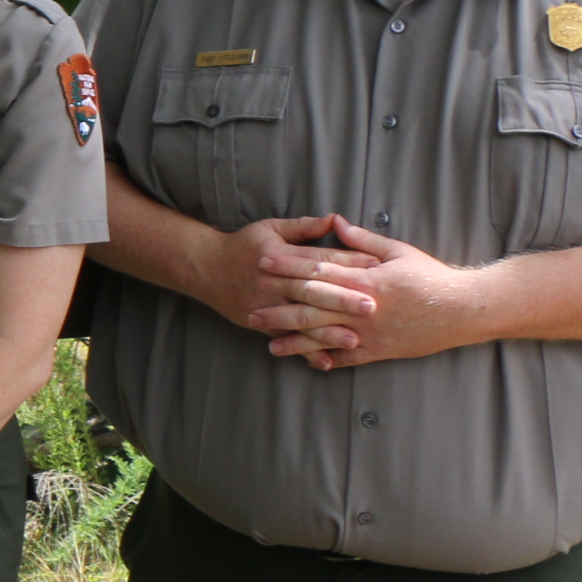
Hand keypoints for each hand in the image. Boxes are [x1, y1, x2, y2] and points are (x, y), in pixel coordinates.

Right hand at [186, 214, 380, 332]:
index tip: (376, 268)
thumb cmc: (243, 246)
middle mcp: (273, 281)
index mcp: (280, 255)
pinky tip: (326, 361)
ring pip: (300, 318)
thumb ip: (304, 227)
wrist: (205, 267)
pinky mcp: (262, 323)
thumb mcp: (271, 228)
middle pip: (312, 290)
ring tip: (353, 339)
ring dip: (327, 331)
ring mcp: (267, 304)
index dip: (348, 262)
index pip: (320, 259)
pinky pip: (286, 339)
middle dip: (342, 299)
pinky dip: (305, 351)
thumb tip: (336, 219)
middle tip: (371, 306)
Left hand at [257, 218, 493, 367]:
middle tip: (251, 306)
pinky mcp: (380, 351)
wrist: (464, 310)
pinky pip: (348, 358)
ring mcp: (370, 332)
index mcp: (366, 280)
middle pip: (312, 306)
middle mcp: (363, 308)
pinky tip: (305, 361)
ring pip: (324, 336)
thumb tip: (334, 223)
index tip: (264, 261)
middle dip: (279, 306)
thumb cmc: (432, 277)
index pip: (318, 270)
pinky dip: (326, 359)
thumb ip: (363, 240)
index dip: (288, 265)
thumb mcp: (399, 251)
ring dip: (294, 339)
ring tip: (267, 342)